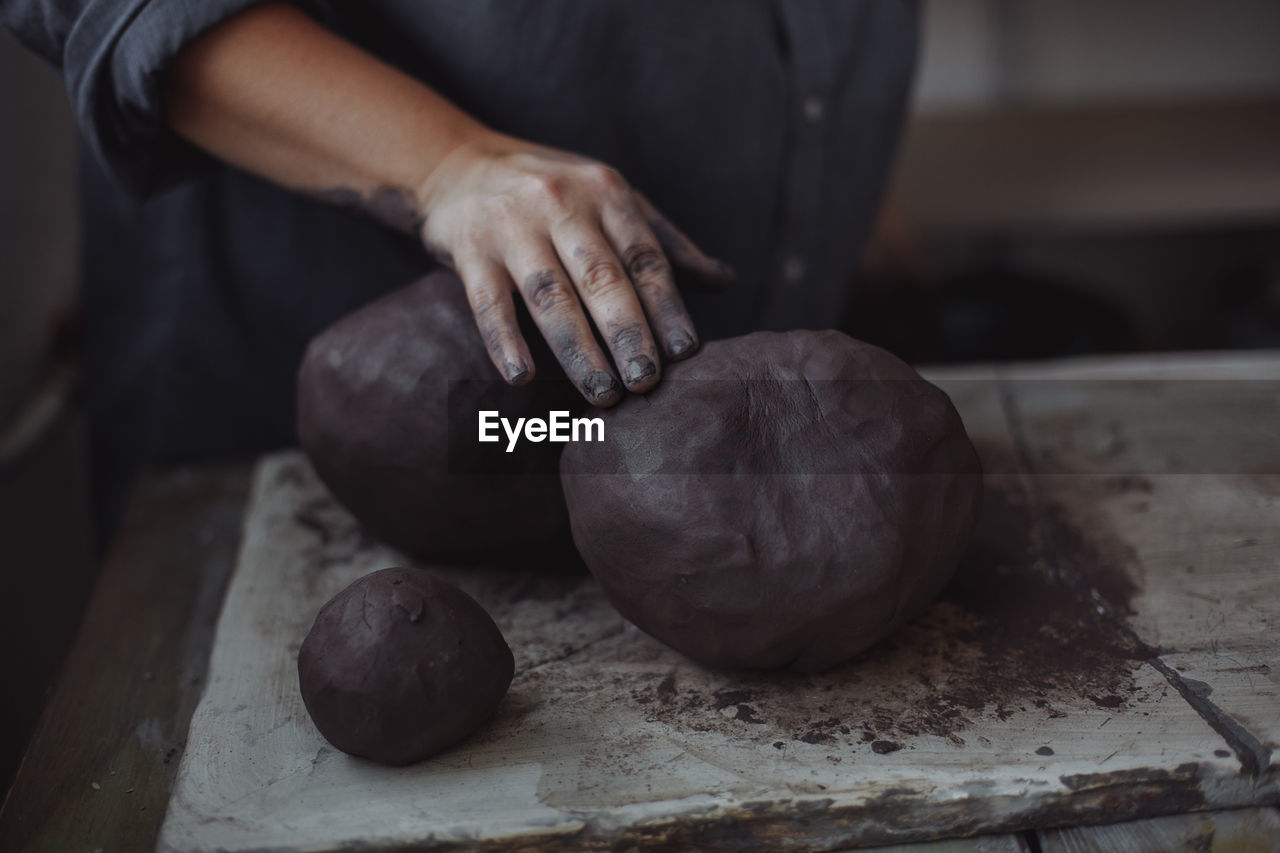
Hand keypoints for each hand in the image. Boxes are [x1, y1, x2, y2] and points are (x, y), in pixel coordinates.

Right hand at [419, 134, 733, 405]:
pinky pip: (489, 302)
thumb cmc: (552, 192)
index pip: (644, 257)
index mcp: (607, 194)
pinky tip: (522, 377)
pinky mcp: (469, 248)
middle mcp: (562, 205)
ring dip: (578, 349)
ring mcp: (512, 226)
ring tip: (601, 393)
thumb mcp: (611, 201)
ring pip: (551, 295)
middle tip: (646, 383)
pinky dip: (505, 341)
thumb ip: (664, 243)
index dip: (666, 306)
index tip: (685, 352)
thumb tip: (724, 281)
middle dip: (628, 333)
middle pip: (602, 278)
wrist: (459, 163)